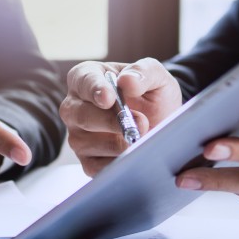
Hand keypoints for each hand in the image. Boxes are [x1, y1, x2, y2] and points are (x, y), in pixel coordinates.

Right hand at [60, 58, 181, 175]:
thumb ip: (144, 72)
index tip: (108, 98)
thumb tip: (127, 81)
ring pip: (86, 143)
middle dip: (111, 121)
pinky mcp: (87, 160)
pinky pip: (95, 167)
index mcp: (86, 77)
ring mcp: (78, 135)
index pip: (84, 81)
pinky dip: (117, 163)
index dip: (95, 90)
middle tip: (140, 123)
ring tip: (141, 138)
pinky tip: (133, 156)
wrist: (163, 121)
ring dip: (118, 143)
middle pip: (80, 115)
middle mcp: (75, 106)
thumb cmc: (151, 94)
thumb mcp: (155, 76)